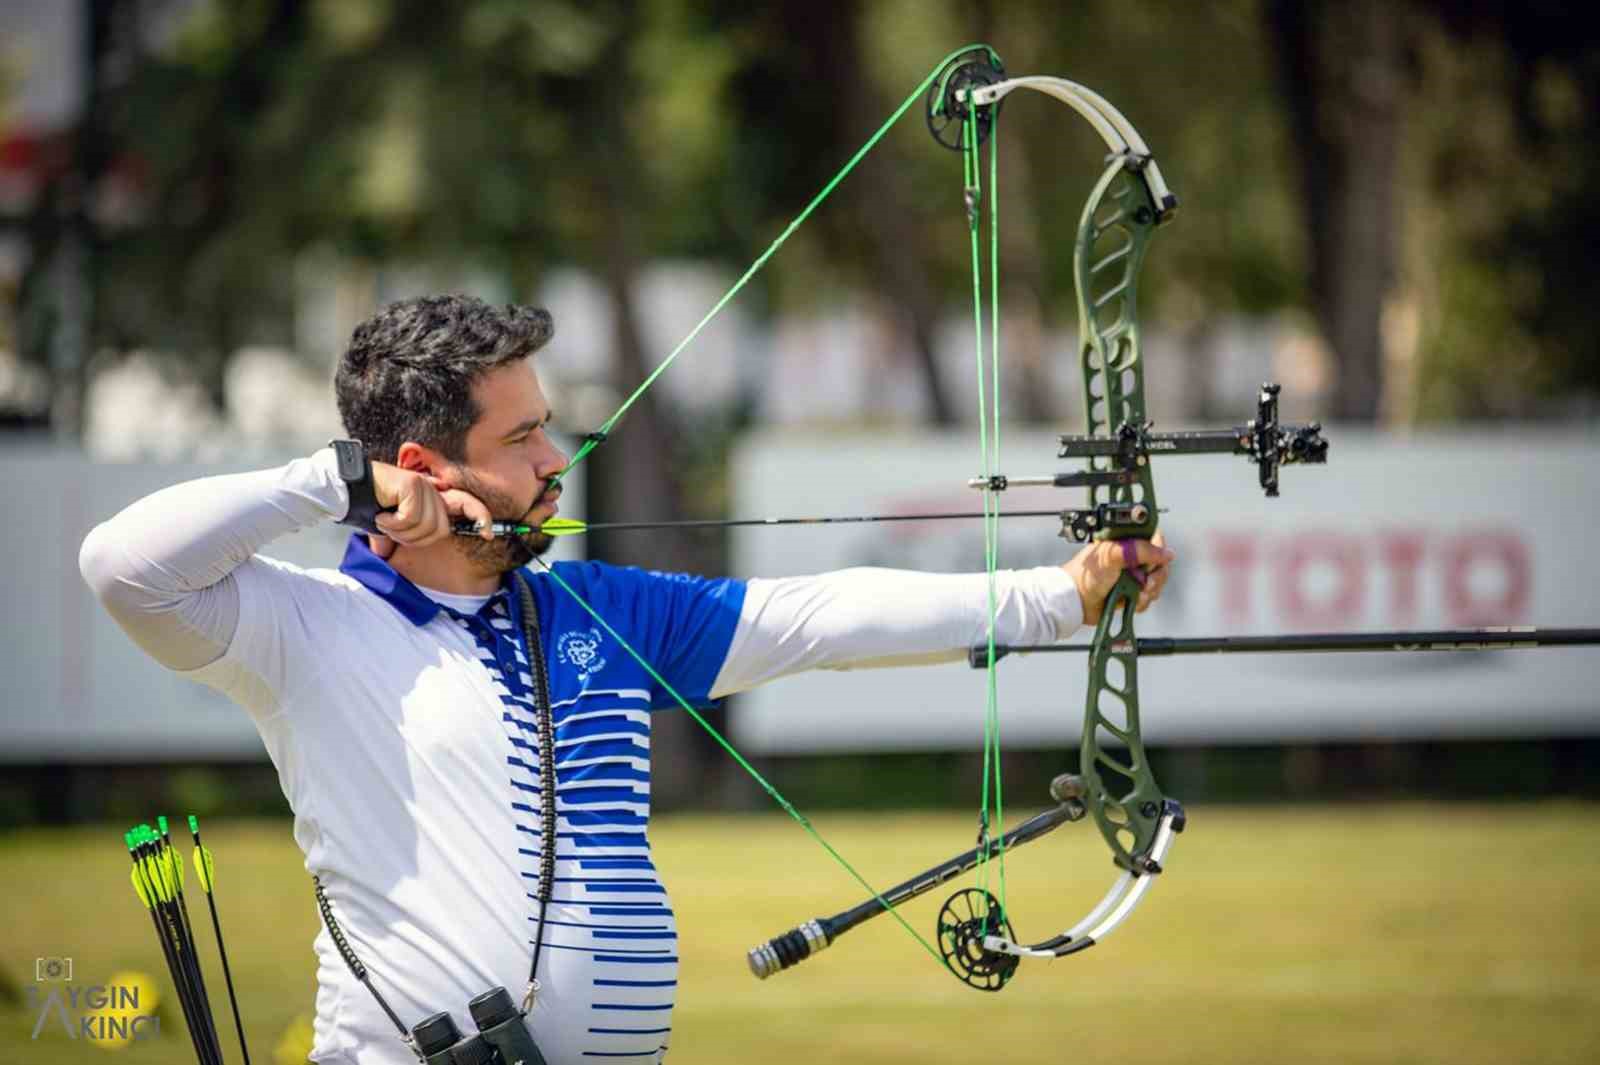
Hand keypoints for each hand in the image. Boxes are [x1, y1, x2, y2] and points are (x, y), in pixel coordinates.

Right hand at [365, 461, 494, 559]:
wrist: (347, 488)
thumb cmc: (368, 504)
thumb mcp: (389, 524)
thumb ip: (396, 536)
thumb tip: (387, 556)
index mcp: (432, 497)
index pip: (466, 503)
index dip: (480, 517)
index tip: (488, 534)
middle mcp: (432, 490)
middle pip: (440, 529)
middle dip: (415, 539)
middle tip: (393, 529)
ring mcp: (425, 485)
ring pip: (426, 526)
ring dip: (401, 532)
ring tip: (385, 521)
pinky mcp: (414, 484)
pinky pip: (412, 518)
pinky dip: (394, 524)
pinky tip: (382, 516)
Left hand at [1063, 531, 1173, 626]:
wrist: (1076, 601)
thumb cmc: (1087, 576)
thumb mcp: (1113, 555)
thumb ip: (1140, 550)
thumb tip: (1166, 553)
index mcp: (1125, 543)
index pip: (1154, 539)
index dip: (1159, 550)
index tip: (1154, 560)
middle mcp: (1131, 558)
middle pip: (1159, 564)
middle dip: (1156, 576)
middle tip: (1146, 583)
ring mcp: (1131, 576)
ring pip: (1156, 582)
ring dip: (1150, 591)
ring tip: (1137, 594)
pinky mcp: (1130, 593)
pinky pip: (1148, 597)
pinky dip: (1142, 602)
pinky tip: (1132, 601)